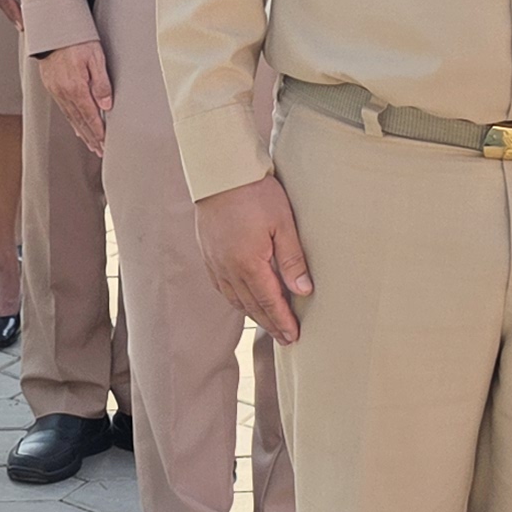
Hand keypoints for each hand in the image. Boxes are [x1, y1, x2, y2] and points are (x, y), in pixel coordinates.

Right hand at [37, 40, 114, 157]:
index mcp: (75, 87)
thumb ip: (102, 82)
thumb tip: (107, 105)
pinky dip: (71, 120)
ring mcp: (55, 89)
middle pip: (79, 121)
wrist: (52, 27)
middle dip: (90, 138)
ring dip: (81, 132)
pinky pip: (63, 108)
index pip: (90, 116)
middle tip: (99, 151)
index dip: (98, 132)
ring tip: (90, 143)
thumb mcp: (96, 56)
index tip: (105, 144)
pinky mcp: (51, 85)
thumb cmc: (77, 37)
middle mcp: (63, 92)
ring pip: (70, 116)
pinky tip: (76, 125)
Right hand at [197, 177, 313, 343]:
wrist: (219, 173)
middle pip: (252, 305)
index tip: (293, 336)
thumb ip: (293, 259)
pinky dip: (236, 299)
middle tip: (285, 338)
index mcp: (249, 264)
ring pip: (236, 298)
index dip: (282, 321)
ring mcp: (215, 262)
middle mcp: (229, 269)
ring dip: (253, 314)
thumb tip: (303, 290)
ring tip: (268, 323)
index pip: (270, 302)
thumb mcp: (282, 223)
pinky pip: (222, 286)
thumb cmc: (255, 192)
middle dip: (270, 323)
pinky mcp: (208, 254)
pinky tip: (243, 300)